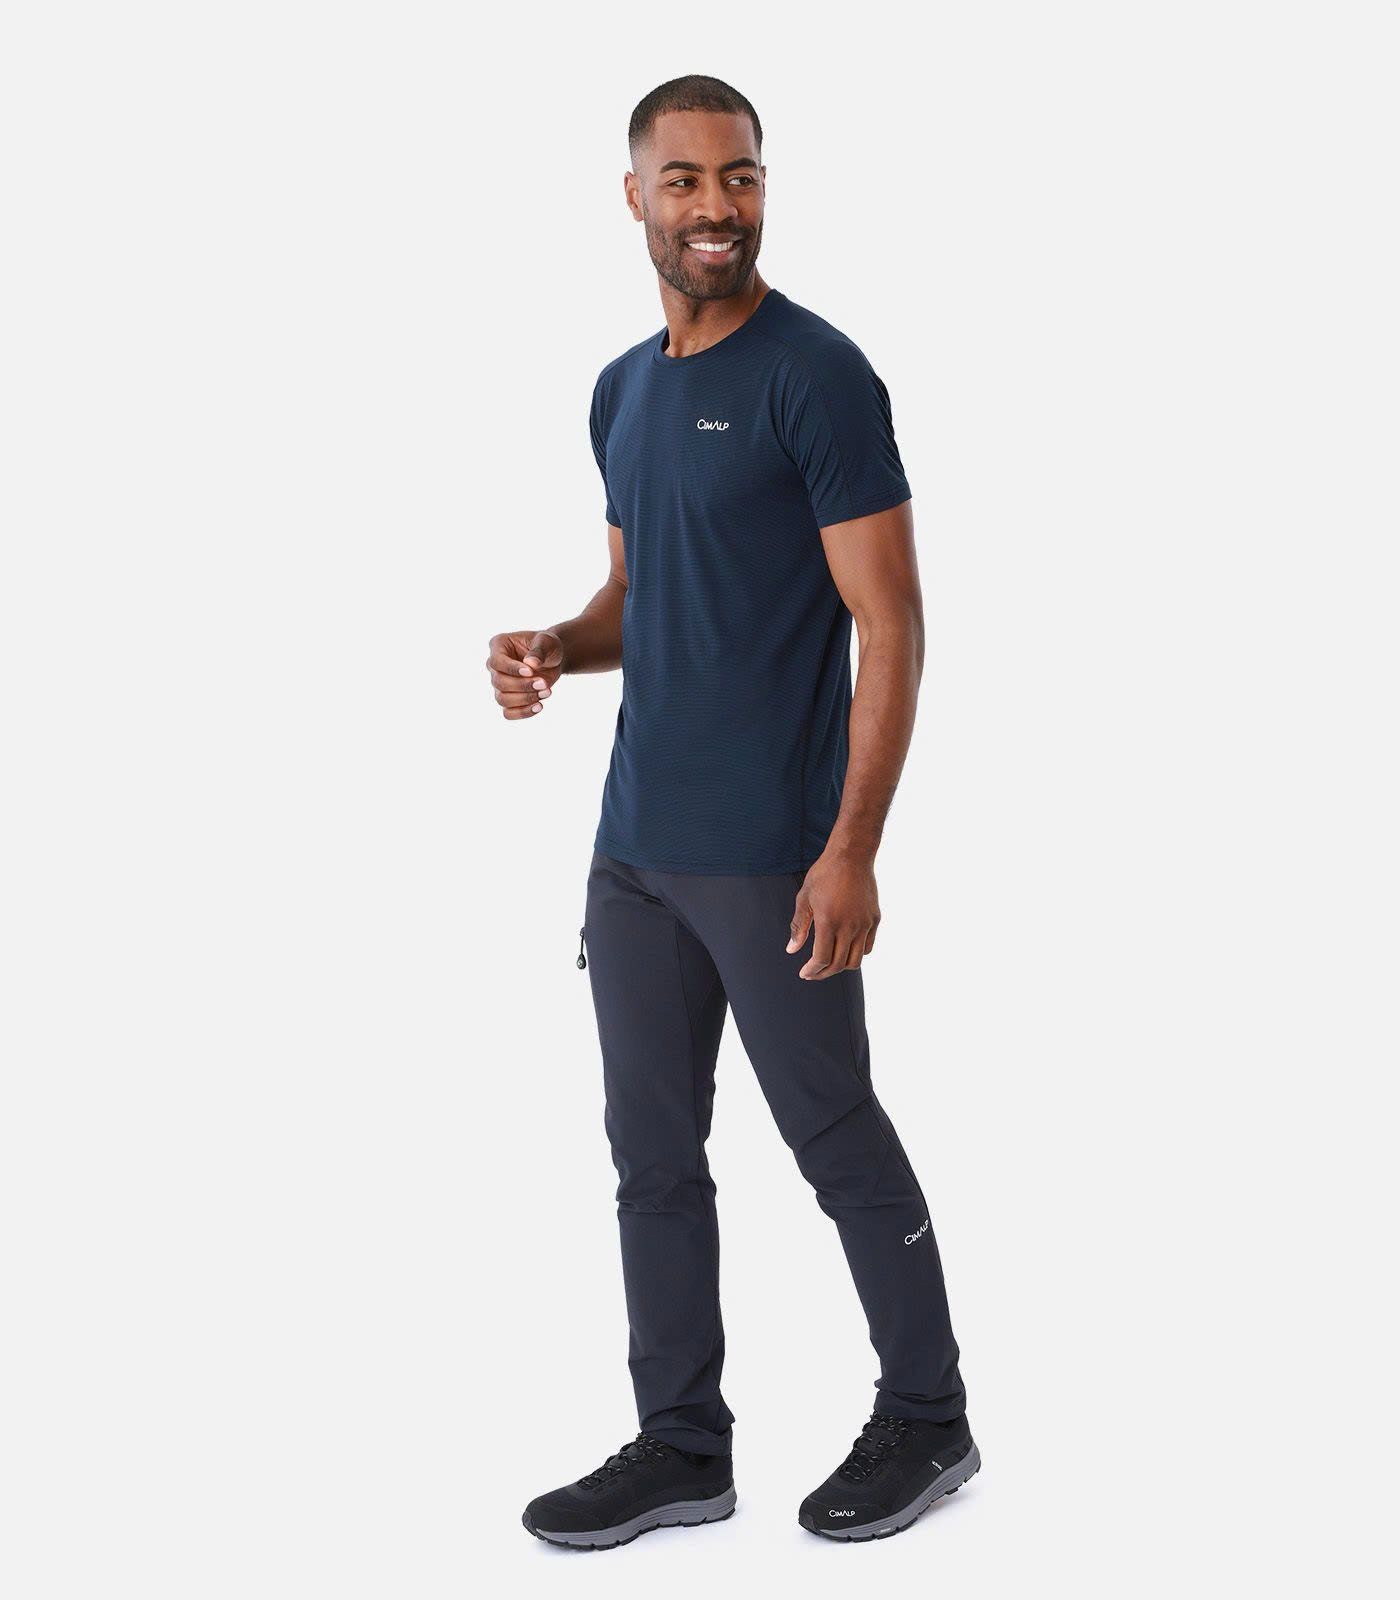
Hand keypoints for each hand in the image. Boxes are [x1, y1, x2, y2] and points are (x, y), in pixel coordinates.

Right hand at [485, 630, 562, 720]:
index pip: (497, 662)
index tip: (531, 671)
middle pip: (499, 682)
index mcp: (499, 645)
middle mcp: (495, 666)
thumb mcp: (547, 642)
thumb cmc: (548, 646)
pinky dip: (523, 712)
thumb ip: (539, 650)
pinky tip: (539, 706)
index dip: (512, 669)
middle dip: (522, 685)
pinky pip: (508, 712)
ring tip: (546, 692)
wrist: (554, 659)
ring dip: (525, 699)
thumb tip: (531, 663)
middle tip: (543, 683)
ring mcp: (500, 684)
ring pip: (502, 699)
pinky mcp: (509, 698)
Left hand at [786, 849, 880, 979]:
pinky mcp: (875, 919)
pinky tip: (845, 948)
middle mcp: (849, 926)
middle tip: (813, 972)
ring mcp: (864, 924)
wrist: (852, 856)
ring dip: (841, 967)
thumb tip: (792, 950)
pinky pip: (867, 946)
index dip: (812, 970)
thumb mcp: (805, 898)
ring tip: (829, 963)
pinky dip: (856, 953)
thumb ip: (799, 926)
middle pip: (838, 964)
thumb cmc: (824, 874)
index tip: (805, 973)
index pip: (822, 959)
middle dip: (823, 973)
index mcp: (829, 922)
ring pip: (855, 960)